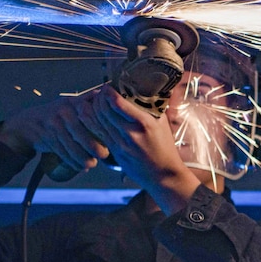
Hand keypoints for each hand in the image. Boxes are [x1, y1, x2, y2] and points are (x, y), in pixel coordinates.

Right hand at [0, 92, 109, 173]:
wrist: (28, 123)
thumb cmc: (57, 115)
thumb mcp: (71, 104)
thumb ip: (88, 100)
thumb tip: (105, 93)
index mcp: (72, 103)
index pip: (90, 116)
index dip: (101, 129)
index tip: (111, 139)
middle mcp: (62, 112)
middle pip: (80, 132)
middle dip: (93, 146)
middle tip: (104, 154)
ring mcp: (53, 125)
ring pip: (71, 145)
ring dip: (83, 157)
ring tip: (92, 163)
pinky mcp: (47, 137)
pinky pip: (62, 151)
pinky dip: (71, 161)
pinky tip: (80, 166)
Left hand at [89, 85, 199, 213]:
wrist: (163, 175)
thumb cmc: (165, 148)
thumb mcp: (162, 124)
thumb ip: (152, 107)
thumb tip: (145, 89)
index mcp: (144, 123)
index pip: (117, 102)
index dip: (108, 91)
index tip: (108, 86)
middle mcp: (130, 133)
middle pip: (103, 109)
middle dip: (99, 97)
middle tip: (102, 92)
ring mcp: (120, 144)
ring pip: (97, 121)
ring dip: (95, 108)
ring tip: (98, 102)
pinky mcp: (114, 152)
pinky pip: (99, 133)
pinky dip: (95, 122)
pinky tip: (98, 116)